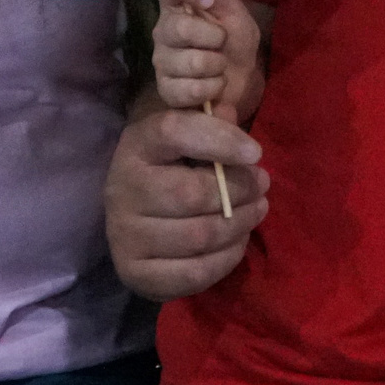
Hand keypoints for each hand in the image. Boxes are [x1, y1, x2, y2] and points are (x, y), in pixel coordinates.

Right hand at [104, 108, 268, 300]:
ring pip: (199, 235)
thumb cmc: (171, 165)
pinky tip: (238, 242)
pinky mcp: (134, 273)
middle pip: (193, 193)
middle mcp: (122, 188)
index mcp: (136, 145)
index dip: (220, 140)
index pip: (174, 132)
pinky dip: (226, 259)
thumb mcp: (188, 136)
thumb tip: (230, 111)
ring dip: (240, 224)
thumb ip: (210, 122)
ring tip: (257, 210)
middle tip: (262, 185)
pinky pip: (194, 272)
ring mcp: (124, 235)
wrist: (135, 214)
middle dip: (240, 190)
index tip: (256, 152)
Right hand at [150, 0, 262, 122]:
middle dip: (213, 37)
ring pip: (190, 62)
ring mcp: (162, 61)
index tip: (208, 0)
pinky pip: (190, 89)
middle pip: (178, 27)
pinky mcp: (166, 89)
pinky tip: (213, 85)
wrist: (244, 79)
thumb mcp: (232, 11)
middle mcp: (163, 30)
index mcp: (176, 4)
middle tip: (222, 42)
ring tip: (219, 66)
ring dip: (216, 65)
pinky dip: (212, 88)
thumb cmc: (236, 40)